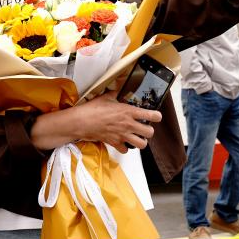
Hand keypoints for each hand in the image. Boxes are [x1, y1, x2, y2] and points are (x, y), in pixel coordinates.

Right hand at [34, 93, 160, 152]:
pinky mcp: (115, 143)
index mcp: (129, 111)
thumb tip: (118, 88)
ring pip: (142, 144)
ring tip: (135, 136)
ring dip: (140, 141)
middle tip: (143, 127)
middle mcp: (129, 125)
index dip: (156, 116)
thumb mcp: (106, 97)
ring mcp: (122, 135)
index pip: (152, 115)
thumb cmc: (93, 109)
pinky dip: (125, 147)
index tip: (155, 116)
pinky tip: (122, 141)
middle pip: (150, 133)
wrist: (81, 122)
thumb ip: (115, 93)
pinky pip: (126, 150)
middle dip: (148, 131)